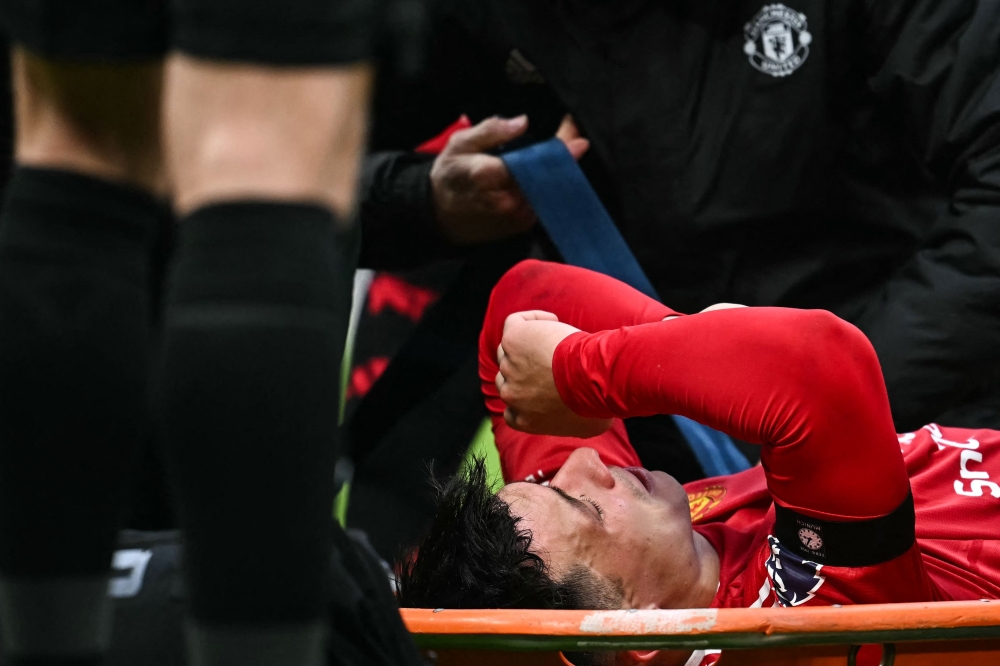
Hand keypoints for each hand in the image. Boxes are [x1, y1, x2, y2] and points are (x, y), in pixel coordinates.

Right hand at [430, 114, 588, 243]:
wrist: (439, 216)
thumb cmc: (450, 176)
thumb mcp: (459, 144)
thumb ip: (490, 131)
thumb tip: (522, 122)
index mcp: (487, 176)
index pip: (530, 163)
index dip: (557, 151)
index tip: (579, 138)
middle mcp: (505, 199)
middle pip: (546, 179)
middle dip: (564, 159)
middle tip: (575, 140)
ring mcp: (514, 217)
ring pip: (550, 193)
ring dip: (560, 174)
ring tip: (565, 154)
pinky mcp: (521, 226)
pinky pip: (545, 204)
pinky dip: (552, 189)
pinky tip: (552, 174)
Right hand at [496, 311, 612, 437]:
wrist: (592, 379)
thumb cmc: (596, 403)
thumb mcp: (590, 427)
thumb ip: (578, 423)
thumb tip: (592, 417)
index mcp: (522, 419)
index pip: (513, 408)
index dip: (528, 393)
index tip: (548, 384)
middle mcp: (510, 394)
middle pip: (510, 376)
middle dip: (530, 368)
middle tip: (557, 359)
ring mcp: (509, 365)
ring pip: (511, 349)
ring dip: (533, 343)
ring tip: (559, 339)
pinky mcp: (514, 339)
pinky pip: (514, 322)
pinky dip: (532, 319)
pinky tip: (553, 321)